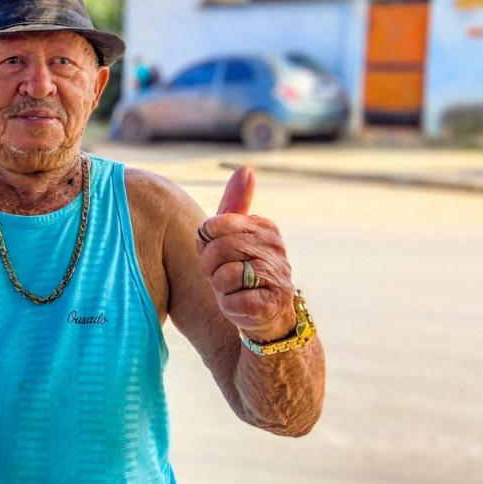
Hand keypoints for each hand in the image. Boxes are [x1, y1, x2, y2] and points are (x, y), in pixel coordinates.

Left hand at [197, 167, 295, 341]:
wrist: (265, 315)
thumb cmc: (241, 270)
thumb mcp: (233, 235)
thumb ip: (235, 203)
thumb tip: (246, 168)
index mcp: (264, 227)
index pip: (213, 226)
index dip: (205, 243)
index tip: (217, 251)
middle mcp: (275, 248)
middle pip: (217, 249)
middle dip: (209, 266)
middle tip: (221, 274)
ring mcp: (277, 276)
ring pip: (224, 276)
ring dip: (220, 287)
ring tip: (234, 289)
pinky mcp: (271, 304)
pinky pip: (232, 301)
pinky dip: (228, 306)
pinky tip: (241, 305)